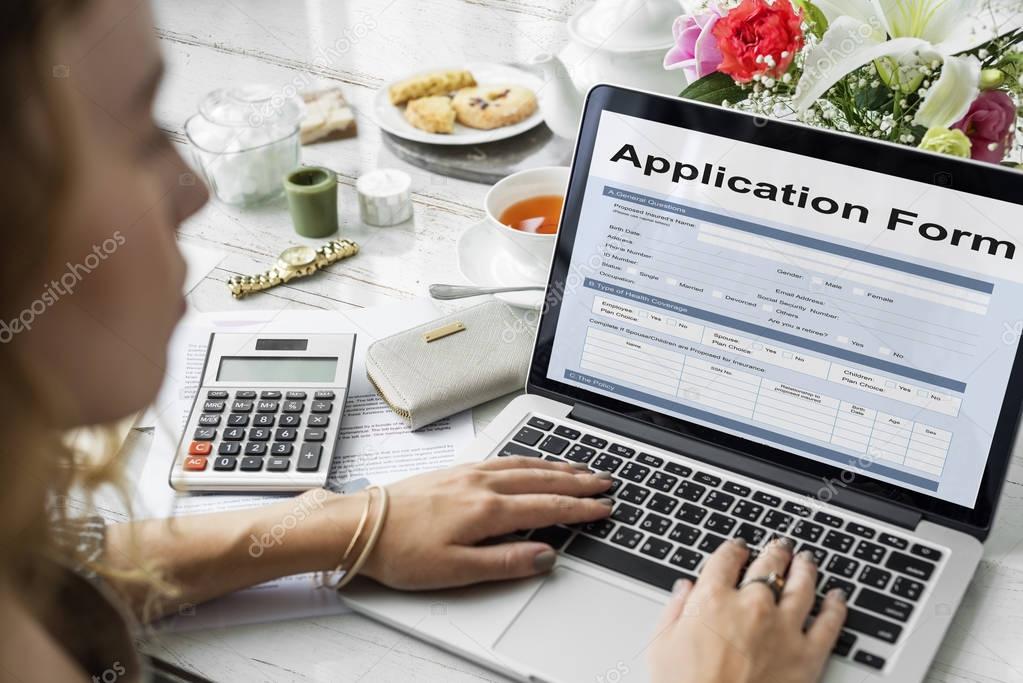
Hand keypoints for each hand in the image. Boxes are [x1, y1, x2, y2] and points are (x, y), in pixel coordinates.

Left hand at [360, 457, 612, 589]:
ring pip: (524, 464)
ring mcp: (468, 473)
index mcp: (487, 510)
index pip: (547, 506)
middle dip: (578, 480)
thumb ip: (506, 562)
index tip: (604, 508)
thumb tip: (546, 556)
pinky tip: (532, 462)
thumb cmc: (401, 551)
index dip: (580, 508)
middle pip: (541, 478)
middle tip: (605, 481)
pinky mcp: (455, 470)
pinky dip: (529, 459)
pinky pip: (504, 459)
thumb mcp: (456, 570)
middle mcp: (481, 484)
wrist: (360, 525)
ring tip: (580, 468)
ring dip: (556, 466)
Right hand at [648, 538, 847, 682]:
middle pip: (768, 564)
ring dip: (806, 568)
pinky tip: (838, 598)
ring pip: (802, 585)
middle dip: (774, 551)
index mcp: (713, 599)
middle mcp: (751, 606)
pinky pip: (829, 623)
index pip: (727, 559)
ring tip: (807, 561)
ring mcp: (783, 629)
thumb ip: (674, 610)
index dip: (733, 549)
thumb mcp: (662, 646)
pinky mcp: (807, 656)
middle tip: (780, 546)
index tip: (737, 548)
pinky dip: (836, 607)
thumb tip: (684, 589)